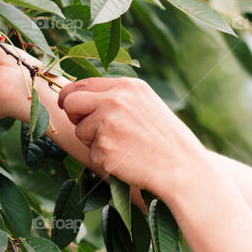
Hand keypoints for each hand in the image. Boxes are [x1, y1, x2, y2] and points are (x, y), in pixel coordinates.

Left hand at [57, 76, 206, 201]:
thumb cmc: (165, 139)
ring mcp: (107, 123)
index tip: (69, 105)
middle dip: (74, 116)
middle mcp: (114, 100)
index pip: (82, 84)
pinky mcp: (103, 147)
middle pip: (71, 101)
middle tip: (88, 128)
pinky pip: (91, 154)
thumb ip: (116, 97)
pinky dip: (104, 160)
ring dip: (93, 142)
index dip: (72, 97)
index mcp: (126, 86)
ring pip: (81, 130)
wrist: (183, 168)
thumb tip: (79, 97)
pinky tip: (126, 160)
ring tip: (123, 147)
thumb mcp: (145, 105)